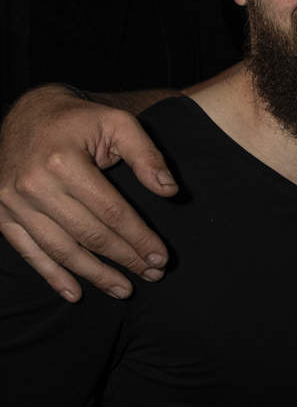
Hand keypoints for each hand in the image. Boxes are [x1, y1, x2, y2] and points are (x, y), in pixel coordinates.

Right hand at [0, 85, 175, 301]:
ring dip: (94, 275)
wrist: (28, 114)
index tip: (160, 257)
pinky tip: (75, 292)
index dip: (139, 238)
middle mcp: (34, 184)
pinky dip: (51, 275)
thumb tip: (169, 191)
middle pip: (88, 235)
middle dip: (124, 259)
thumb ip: (146, 155)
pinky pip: (28, 251)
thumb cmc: (79, 121)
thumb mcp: (117, 124)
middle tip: (152, 275)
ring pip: (60, 250)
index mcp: (63, 162)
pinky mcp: (2, 212)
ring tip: (123, 289)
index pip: (111, 212)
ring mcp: (13, 201)